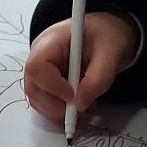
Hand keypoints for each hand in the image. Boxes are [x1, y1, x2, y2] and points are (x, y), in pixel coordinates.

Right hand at [24, 11, 139, 122]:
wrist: (106, 36)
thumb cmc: (107, 36)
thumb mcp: (112, 52)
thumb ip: (99, 78)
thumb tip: (81, 104)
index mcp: (52, 40)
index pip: (37, 67)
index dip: (52, 86)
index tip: (73, 96)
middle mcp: (38, 55)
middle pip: (33, 87)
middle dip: (54, 105)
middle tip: (78, 111)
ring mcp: (38, 71)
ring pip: (36, 99)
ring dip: (56, 110)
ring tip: (81, 106)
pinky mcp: (43, 83)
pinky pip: (43, 102)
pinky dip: (57, 109)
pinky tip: (76, 104)